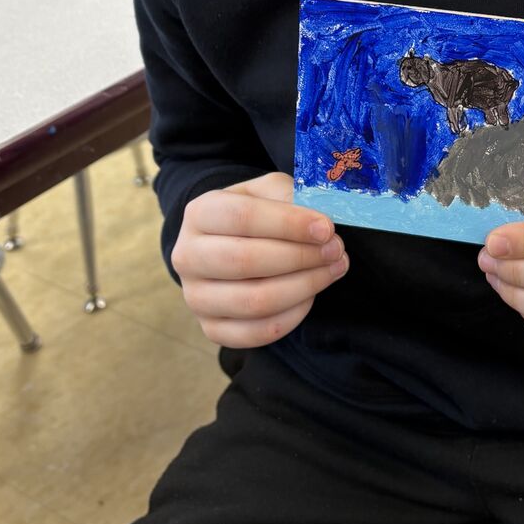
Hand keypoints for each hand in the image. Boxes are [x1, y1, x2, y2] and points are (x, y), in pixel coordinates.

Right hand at [171, 171, 347, 348]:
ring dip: (304, 286)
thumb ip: (290, 198)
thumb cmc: (254, 214)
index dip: (289, 224)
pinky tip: (311, 295)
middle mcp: (187, 256)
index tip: (326, 228)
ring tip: (333, 269)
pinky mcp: (212, 329)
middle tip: (336, 250)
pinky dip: (292, 315)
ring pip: (255, 301)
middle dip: (300, 256)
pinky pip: (258, 332)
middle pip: (245, 261)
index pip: (242, 217)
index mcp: (199, 213)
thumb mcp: (268, 191)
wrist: (226, 245)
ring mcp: (196, 298)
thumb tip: (320, 225)